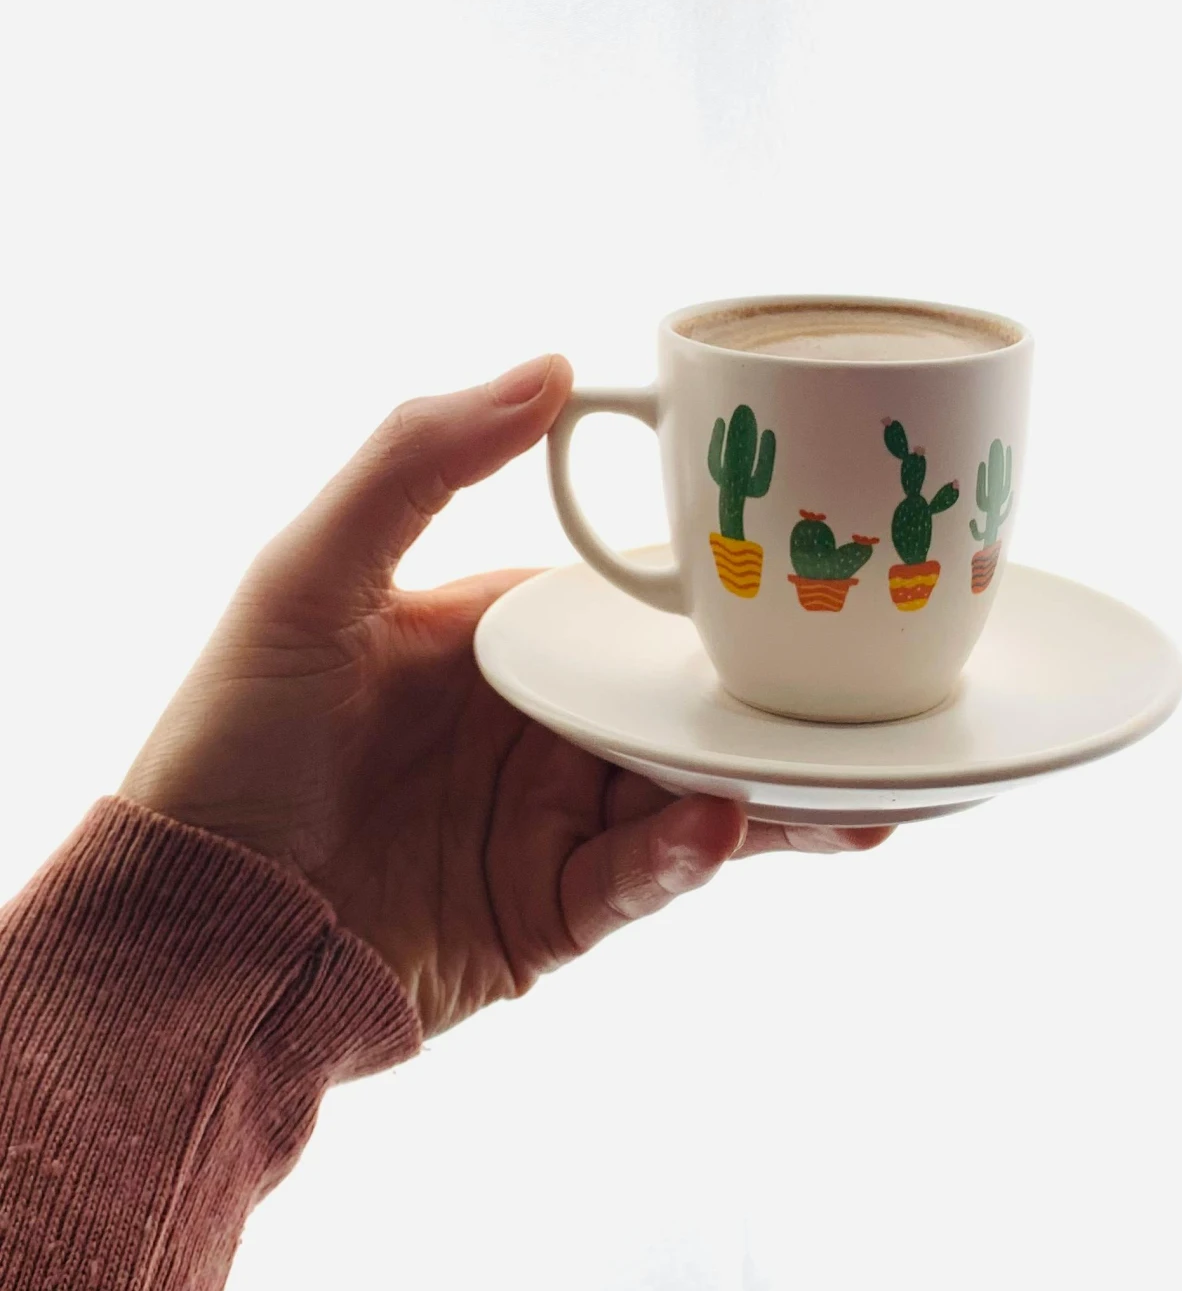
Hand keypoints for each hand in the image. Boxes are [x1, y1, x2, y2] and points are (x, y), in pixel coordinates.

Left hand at [121, 357, 892, 1034]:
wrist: (187, 927)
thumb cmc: (229, 738)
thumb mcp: (307, 576)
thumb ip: (418, 460)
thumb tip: (549, 362)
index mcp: (496, 642)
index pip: (632, 604)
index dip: (723, 586)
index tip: (817, 558)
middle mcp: (536, 732)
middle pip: (686, 704)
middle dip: (783, 703)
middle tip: (885, 689)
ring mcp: (547, 828)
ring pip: (695, 796)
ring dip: (776, 790)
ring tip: (861, 787)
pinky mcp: (546, 920)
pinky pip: (639, 882)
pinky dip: (683, 858)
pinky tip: (716, 828)